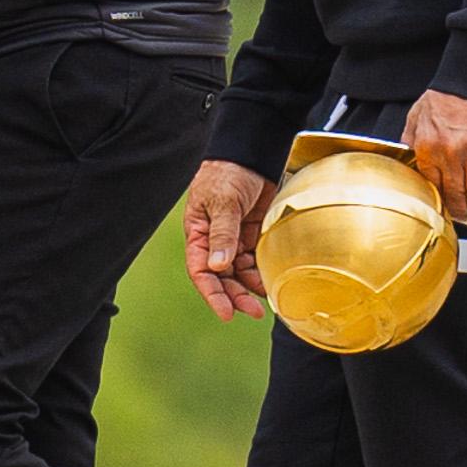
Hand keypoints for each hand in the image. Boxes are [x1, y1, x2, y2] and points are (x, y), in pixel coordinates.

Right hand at [183, 161, 274, 320]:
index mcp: (198, 234)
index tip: (226, 312)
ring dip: (249, 289)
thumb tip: (218, 265)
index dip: (212, 294)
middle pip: (221, 277)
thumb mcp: (223, 202)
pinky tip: (268, 283)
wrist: (250, 153)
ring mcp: (233, 239)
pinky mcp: (252, 235)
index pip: (200, 270)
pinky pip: (253, 261)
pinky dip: (260, 274)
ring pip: (238, 273)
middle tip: (253, 311)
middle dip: (234, 296)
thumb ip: (222, 234)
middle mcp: (213, 241)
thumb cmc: (227, 172)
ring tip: (263, 303)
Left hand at [405, 88, 466, 224]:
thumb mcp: (417, 116)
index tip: (445, 209)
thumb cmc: (449, 96)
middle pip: (457, 197)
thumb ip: (410, 143)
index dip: (441, 203)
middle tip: (465, 216)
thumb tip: (406, 164)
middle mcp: (452, 153)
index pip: (433, 188)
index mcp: (429, 146)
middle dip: (461, 212)